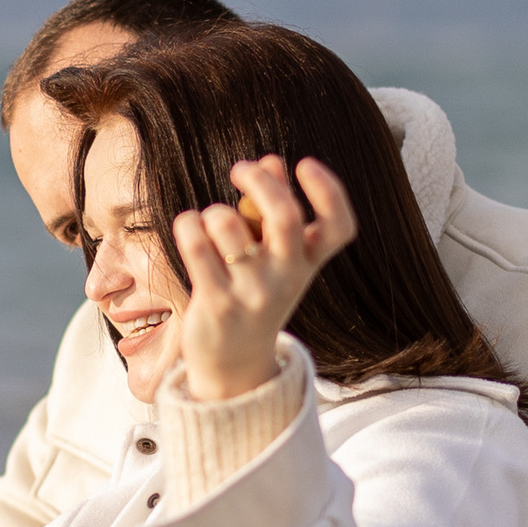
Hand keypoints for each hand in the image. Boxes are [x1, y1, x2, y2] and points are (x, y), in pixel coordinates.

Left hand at [171, 152, 355, 402]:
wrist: (234, 365)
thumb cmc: (252, 296)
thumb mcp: (274, 259)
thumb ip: (271, 212)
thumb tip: (269, 161)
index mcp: (308, 264)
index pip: (339, 227)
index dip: (329, 191)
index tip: (304, 163)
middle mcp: (288, 278)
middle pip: (285, 217)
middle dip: (260, 181)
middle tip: (240, 168)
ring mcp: (253, 292)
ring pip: (228, 224)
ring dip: (214, 210)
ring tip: (209, 220)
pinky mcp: (216, 303)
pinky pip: (197, 247)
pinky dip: (188, 225)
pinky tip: (188, 227)